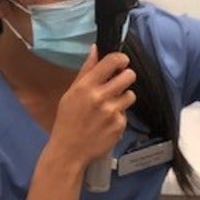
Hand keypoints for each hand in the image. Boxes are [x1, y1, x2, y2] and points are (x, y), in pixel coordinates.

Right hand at [51, 46, 136, 166]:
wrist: (69, 150)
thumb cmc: (68, 119)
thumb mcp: (71, 93)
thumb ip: (86, 71)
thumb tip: (96, 48)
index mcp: (86, 86)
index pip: (112, 62)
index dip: (121, 59)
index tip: (122, 61)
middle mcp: (101, 97)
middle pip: (129, 76)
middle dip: (126, 76)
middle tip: (119, 82)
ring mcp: (112, 112)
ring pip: (131, 95)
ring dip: (123, 98)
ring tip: (110, 106)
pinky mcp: (120, 125)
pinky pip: (126, 113)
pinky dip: (119, 116)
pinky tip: (107, 122)